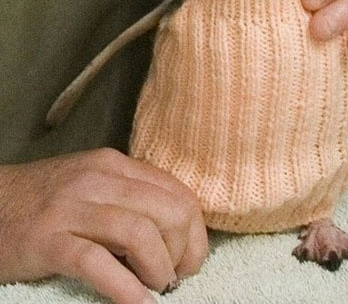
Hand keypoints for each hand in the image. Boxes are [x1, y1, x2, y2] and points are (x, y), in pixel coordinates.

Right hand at [0, 148, 207, 303]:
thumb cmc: (44, 204)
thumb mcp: (93, 188)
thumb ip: (133, 199)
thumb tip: (182, 235)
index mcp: (115, 166)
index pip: (179, 195)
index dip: (196, 234)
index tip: (191, 261)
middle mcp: (96, 180)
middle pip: (169, 212)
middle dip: (184, 250)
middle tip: (176, 277)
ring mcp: (70, 209)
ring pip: (140, 234)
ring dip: (159, 268)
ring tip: (157, 288)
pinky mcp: (46, 241)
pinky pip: (97, 264)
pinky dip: (126, 289)